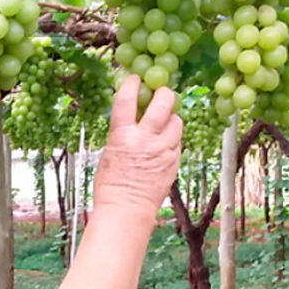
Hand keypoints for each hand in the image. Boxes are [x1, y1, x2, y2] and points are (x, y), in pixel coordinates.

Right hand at [93, 76, 182, 216]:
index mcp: (123, 136)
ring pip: (176, 121)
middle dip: (163, 94)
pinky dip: (173, 139)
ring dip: (171, 117)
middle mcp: (146, 140)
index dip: (132, 84)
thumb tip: (131, 119)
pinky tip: (165, 143)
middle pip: (162, 104)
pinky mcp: (174, 162)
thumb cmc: (111, 186)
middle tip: (161, 92)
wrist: (126, 211)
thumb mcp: (109, 153)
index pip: (128, 100)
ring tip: (164, 120)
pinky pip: (178, 142)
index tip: (135, 78)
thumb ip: (122, 134)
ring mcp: (163, 151)